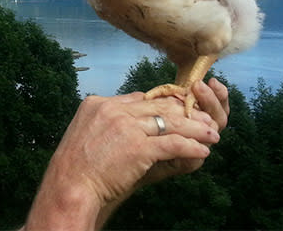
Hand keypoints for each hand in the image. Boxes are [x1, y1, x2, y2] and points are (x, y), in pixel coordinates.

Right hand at [24, 80, 228, 230]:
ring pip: (170, 122)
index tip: (180, 110)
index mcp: (98, 103)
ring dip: (195, 129)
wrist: (70, 185)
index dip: (163, 103)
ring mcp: (126, 126)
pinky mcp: (138, 147)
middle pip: (158, 106)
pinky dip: (190, 146)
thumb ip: (108, 122)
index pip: (139, 98)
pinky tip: (202, 150)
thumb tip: (130, 120)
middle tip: (205, 119)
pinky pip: (172, 143)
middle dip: (186, 113)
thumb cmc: (76, 167)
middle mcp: (113, 109)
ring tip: (212, 134)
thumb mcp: (86, 132)